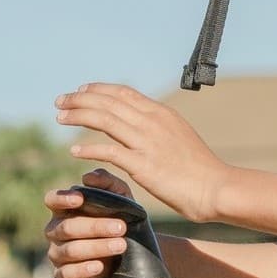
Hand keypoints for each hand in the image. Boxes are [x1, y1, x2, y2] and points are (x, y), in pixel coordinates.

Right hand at [44, 169, 133, 277]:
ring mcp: (57, 253)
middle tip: (121, 227)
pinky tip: (99, 266)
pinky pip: (66, 274)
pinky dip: (83, 269)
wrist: (131, 254)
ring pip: (70, 250)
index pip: (52, 199)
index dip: (62, 199)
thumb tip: (88, 177)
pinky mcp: (63, 275)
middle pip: (67, 227)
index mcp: (64, 208)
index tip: (80, 199)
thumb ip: (108, 183)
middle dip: (96, 227)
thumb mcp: (121, 198)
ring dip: (97, 247)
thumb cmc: (121, 219)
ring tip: (120, 245)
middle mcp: (55, 230)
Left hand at [55, 83, 228, 222]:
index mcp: (160, 113)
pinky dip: (88, 148)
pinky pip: (109, 151)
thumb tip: (141, 126)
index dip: (98, 89)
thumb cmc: (200, 169)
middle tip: (60, 101)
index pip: (122, 92)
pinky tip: (73, 150)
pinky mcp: (143, 165)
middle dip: (80, 98)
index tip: (80, 91)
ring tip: (60, 117)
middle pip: (108, 101)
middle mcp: (152, 121)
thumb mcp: (178, 136)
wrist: (217, 188)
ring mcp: (147, 142)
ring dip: (78, 115)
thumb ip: (158, 128)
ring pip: (104, 119)